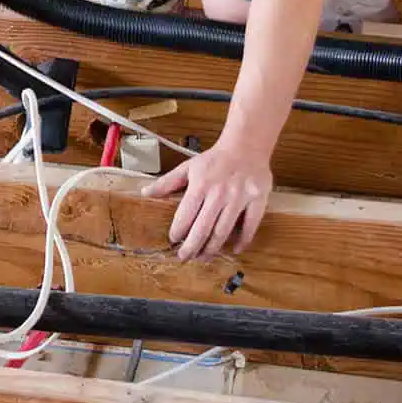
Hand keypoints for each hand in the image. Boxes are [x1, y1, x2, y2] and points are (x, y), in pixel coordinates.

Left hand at [142, 140, 272, 260]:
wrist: (246, 145)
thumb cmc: (215, 159)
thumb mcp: (188, 167)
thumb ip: (167, 182)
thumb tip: (144, 192)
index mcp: (200, 185)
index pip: (185, 216)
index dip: (178, 232)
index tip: (174, 241)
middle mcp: (219, 193)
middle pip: (203, 229)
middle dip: (192, 247)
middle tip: (185, 258)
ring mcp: (239, 197)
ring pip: (224, 231)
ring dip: (212, 248)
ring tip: (204, 257)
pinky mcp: (257, 199)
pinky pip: (250, 226)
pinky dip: (242, 241)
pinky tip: (234, 250)